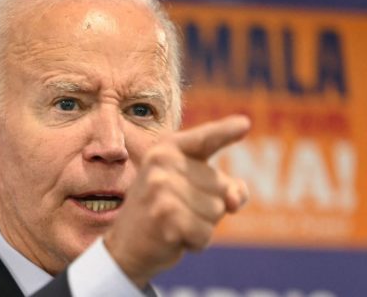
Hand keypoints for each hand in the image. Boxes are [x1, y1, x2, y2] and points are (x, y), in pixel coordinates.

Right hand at [104, 115, 250, 287]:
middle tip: (177, 211)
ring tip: (175, 223)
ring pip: (216, 211)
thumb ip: (223, 186)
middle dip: (209, 207)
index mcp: (167, 149)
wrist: (125, 245)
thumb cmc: (163, 212)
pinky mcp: (165, 216)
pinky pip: (205, 233)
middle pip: (222, 187)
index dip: (225, 132)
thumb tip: (235, 199)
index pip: (205, 139)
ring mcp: (161, 188)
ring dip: (202, 225)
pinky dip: (196, 243)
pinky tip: (173, 238)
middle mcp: (162, 163)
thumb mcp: (190, 189)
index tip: (245, 124)